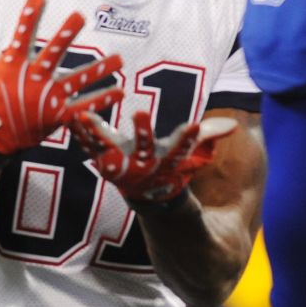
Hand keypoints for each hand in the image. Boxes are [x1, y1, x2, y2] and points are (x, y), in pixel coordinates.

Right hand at [0, 0, 123, 170]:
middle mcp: (32, 80)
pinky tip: (119, 91)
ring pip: (77, 81)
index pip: (21, 35)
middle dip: (65, 34)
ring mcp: (46, 99)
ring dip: (98, 70)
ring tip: (119, 60)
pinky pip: (83, 108)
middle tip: (79, 16)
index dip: (29, 15)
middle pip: (52, 54)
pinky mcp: (56, 116)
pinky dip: (102, 101)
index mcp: (12, 65)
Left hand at [71, 110, 237, 203]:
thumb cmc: (170, 165)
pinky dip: (79, 133)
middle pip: (145, 149)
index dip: (188, 139)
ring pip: (109, 148)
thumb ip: (208, 136)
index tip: (193, 125)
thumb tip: (235, 125)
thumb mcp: (191, 152)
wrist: (147, 194)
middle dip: (143, 133)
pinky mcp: (104, 162)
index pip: (182, 149)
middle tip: (142, 112)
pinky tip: (70, 115)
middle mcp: (144, 166)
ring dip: (97, 133)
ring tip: (87, 116)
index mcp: (167, 162)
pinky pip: (89, 147)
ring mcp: (122, 166)